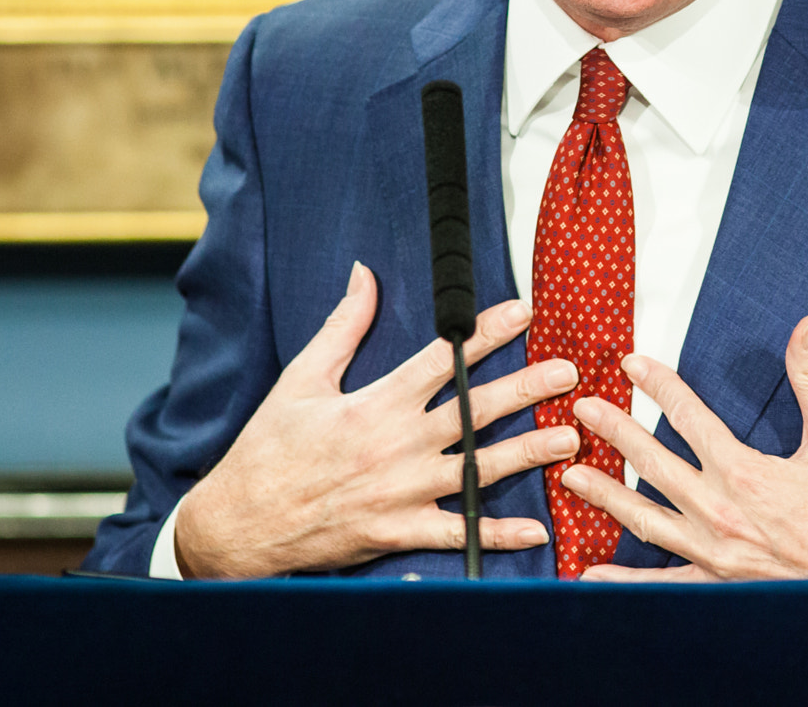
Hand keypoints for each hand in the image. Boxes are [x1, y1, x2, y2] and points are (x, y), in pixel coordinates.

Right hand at [173, 261, 581, 577]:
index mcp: (373, 404)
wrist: (238, 524)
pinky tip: (536, 531)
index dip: (484, 333)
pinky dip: (496, 533)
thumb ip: (342, 327)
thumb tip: (365, 273)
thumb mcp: (302, 379)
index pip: (440, 360)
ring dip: (526, 454)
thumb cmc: (269, 449)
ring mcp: (399, 493)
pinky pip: (455, 533)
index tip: (523, 312)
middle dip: (524, 389)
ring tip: (569, 439)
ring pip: (475, 470)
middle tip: (568, 372)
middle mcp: (394, 447)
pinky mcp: (395, 533)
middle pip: (471, 412)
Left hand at [561, 313, 807, 581]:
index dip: (658, 385)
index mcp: (745, 473)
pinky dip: (625, 580)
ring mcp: (716, 555)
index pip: (689, 417)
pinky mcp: (721, 587)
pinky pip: (663, 585)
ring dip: (605, 496)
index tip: (631, 364)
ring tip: (571, 478)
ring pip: (646, 519)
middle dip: (614, 432)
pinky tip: (590, 573)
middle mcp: (721, 514)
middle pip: (652, 464)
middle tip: (581, 409)